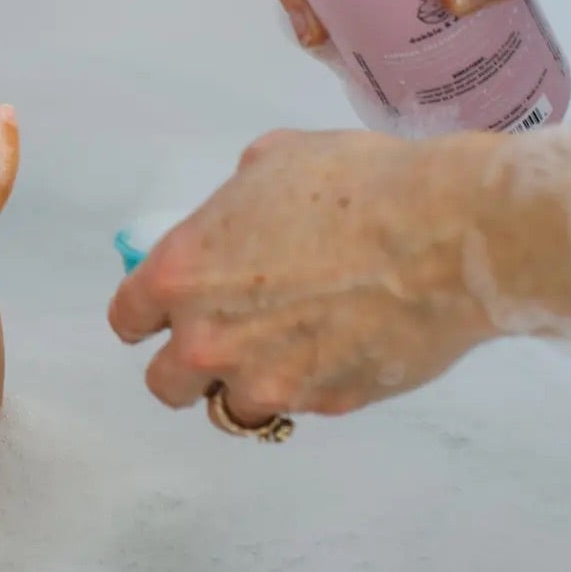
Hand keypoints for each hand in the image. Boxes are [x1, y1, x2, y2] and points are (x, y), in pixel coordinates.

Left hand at [107, 129, 498, 420]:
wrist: (442, 234)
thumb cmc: (353, 182)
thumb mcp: (270, 162)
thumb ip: (233, 205)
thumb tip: (241, 218)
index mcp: (181, 274)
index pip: (128, 319)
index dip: (144, 316)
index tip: (159, 315)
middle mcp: (210, 338)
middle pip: (165, 384)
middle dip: (187, 366)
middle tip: (221, 342)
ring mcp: (268, 380)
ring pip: (232, 409)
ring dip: (247, 386)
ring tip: (281, 353)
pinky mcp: (326, 404)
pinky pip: (300, 407)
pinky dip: (308, 388)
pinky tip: (337, 350)